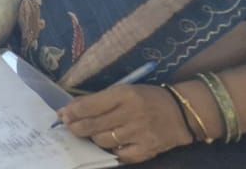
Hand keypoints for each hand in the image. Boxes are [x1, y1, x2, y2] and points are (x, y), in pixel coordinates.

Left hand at [57, 84, 194, 163]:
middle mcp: (131, 114)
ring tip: (93, 133)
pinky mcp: (146, 150)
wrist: (182, 113)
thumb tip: (70, 109)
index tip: (63, 115)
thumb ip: (98, 100)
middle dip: (76, 127)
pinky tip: (112, 143)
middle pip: (93, 125)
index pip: (90, 105)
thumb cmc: (148, 98)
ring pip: (102, 141)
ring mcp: (139, 134)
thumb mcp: (124, 91)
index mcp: (124, 95)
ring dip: (93, 138)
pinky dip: (112, 150)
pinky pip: (119, 154)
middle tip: (70, 126)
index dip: (72, 112)